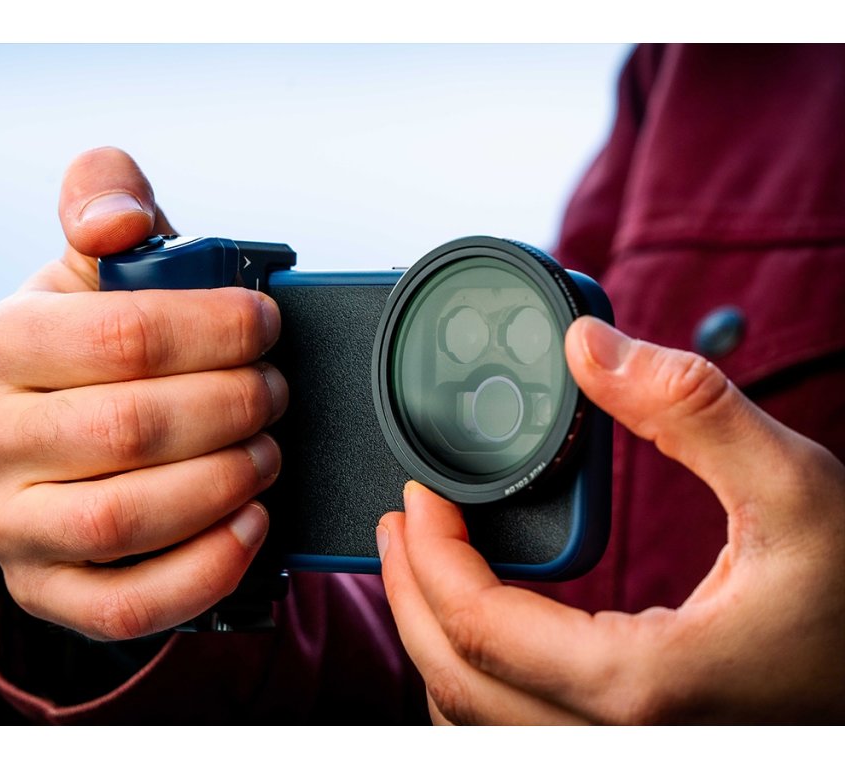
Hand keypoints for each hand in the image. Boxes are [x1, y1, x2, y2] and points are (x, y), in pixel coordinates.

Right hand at [0, 147, 287, 639]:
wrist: (69, 443)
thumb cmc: (100, 343)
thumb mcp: (101, 262)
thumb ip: (107, 199)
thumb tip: (117, 220)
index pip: (123, 335)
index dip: (218, 331)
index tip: (267, 326)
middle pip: (131, 428)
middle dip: (233, 407)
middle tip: (275, 393)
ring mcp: (8, 525)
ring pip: (125, 518)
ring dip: (223, 483)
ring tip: (267, 453)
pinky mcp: (45, 590)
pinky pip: (125, 603)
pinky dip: (205, 569)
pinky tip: (251, 526)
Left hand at [378, 316, 844, 723]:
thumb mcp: (796, 487)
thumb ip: (689, 409)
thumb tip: (585, 348)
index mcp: (642, 683)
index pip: (478, 627)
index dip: (429, 552)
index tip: (418, 491)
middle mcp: (619, 738)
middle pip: (455, 681)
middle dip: (408, 594)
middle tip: (402, 522)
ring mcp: (625, 750)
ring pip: (475, 722)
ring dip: (434, 641)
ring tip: (426, 566)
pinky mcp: (637, 740)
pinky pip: (515, 732)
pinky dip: (479, 678)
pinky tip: (489, 623)